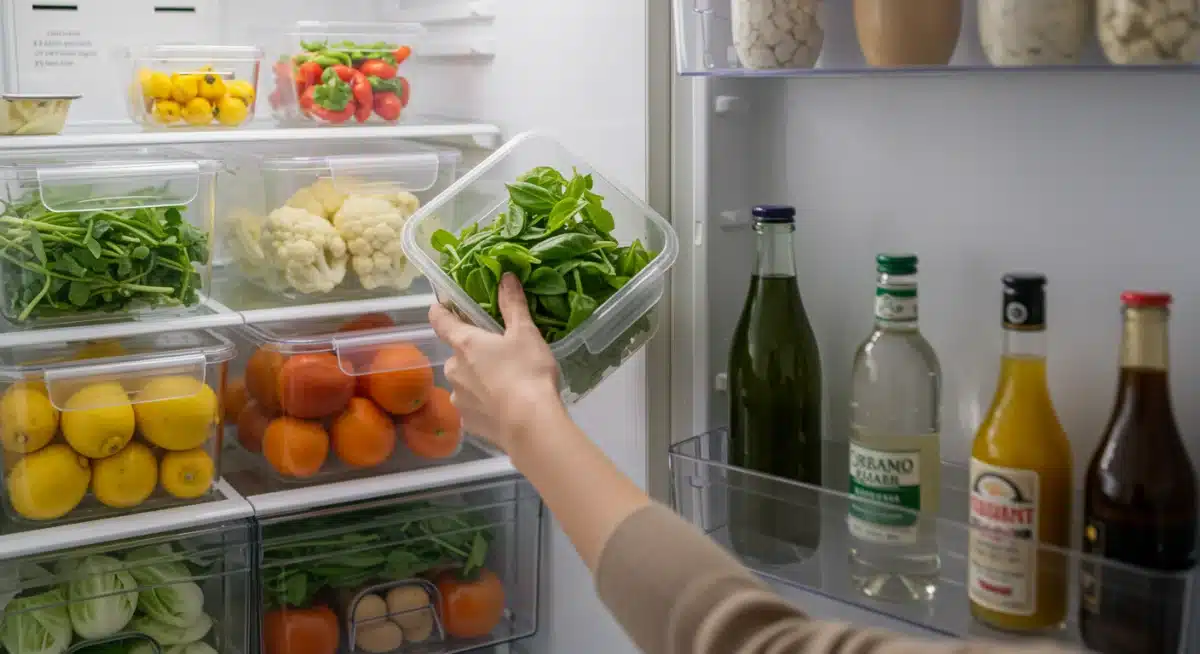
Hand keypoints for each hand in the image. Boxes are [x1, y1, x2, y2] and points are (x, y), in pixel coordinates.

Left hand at [429, 273, 562, 452]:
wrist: (530, 425)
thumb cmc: (527, 372)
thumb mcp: (525, 334)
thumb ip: (513, 305)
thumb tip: (505, 276)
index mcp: (465, 344)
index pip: (441, 321)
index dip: (439, 311)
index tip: (441, 306)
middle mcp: (453, 369)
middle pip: (457, 355)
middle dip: (472, 353)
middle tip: (498, 355)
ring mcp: (458, 398)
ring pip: (464, 382)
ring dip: (477, 380)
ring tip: (504, 385)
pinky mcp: (467, 422)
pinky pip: (472, 407)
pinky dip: (483, 404)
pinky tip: (501, 408)